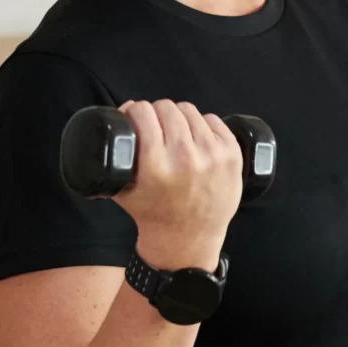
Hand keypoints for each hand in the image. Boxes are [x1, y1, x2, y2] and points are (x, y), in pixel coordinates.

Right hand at [110, 99, 240, 267]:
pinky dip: (203, 124)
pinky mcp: (232, 154)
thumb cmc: (153, 212)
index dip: (135, 110)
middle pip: (166, 108)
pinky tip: (197, 138)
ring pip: (189, 111)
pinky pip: (214, 119)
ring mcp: (212, 154)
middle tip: (155, 127)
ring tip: (175, 133)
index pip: (142, 112)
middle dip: (156, 113)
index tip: (134, 117)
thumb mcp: (122, 188)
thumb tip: (122, 111)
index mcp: (155, 164)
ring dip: (179, 118)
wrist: (189, 238)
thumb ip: (116, 153)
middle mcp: (185, 157)